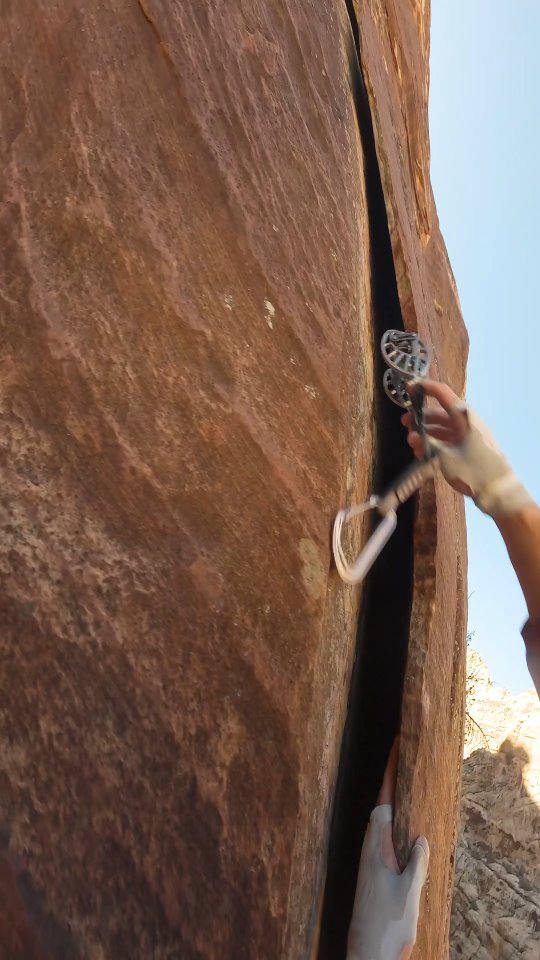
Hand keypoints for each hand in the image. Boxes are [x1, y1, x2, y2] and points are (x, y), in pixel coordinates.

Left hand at [346, 742, 428, 959]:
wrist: (367, 953)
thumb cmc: (386, 923)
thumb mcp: (409, 890)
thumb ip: (416, 861)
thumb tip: (420, 836)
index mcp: (376, 843)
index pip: (385, 797)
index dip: (391, 770)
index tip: (398, 744)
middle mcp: (370, 845)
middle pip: (383, 802)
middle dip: (392, 777)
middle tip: (406, 752)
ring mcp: (370, 856)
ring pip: (383, 819)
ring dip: (393, 798)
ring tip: (407, 778)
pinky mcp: (374, 869)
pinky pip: (386, 835)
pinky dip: (395, 821)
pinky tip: (405, 821)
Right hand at [401, 380, 533, 516]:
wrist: (498, 490)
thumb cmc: (472, 470)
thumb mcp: (445, 459)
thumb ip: (427, 446)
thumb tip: (411, 437)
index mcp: (463, 418)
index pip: (442, 394)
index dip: (425, 388)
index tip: (409, 388)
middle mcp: (467, 422)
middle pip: (441, 413)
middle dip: (421, 417)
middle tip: (404, 423)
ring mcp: (470, 434)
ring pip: (444, 427)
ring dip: (427, 431)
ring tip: (412, 441)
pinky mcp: (471, 446)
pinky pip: (450, 438)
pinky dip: (437, 442)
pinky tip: (424, 452)